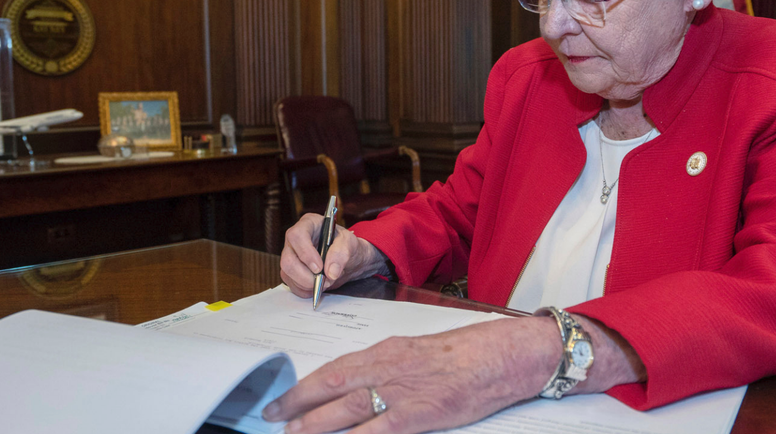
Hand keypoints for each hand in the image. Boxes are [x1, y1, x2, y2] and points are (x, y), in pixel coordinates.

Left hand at [262, 316, 562, 433]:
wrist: (501, 355)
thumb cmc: (466, 353)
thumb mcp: (418, 351)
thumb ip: (389, 367)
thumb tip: (360, 386)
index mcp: (387, 350)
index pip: (335, 368)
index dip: (305, 386)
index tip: (284, 399)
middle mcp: (387, 367)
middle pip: (331, 387)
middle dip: (298, 405)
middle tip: (274, 417)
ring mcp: (402, 392)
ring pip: (346, 410)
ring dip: (315, 424)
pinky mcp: (419, 415)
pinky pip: (377, 431)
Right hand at [280, 213, 387, 297]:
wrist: (347, 259)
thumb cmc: (346, 246)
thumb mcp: (350, 244)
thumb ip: (342, 254)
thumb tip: (331, 272)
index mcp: (309, 224)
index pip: (297, 236)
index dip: (305, 253)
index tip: (319, 268)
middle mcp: (295, 239)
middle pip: (288, 259)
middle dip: (305, 276)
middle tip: (324, 280)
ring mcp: (290, 255)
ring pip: (287, 274)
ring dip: (307, 284)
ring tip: (325, 282)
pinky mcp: (290, 271)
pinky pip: (291, 284)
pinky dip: (305, 290)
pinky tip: (317, 286)